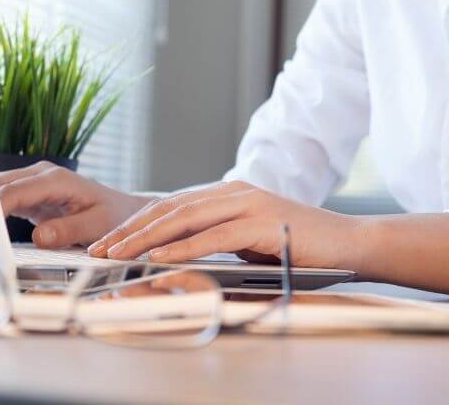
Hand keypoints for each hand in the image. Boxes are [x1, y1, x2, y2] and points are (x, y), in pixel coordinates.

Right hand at [0, 161, 149, 248]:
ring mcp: (34, 182)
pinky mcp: (30, 194)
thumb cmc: (115, 216)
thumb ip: (69, 230)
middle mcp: (42, 175)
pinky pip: (3, 198)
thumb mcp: (98, 225)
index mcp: (56, 179)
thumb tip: (40, 236)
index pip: (14, 191)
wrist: (125, 211)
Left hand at [86, 181, 364, 270]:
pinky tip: (160, 257)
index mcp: (228, 193)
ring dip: (147, 238)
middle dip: (131, 230)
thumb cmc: (300, 246)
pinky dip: (183, 248)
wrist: (348, 242)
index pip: (171, 206)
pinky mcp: (262, 222)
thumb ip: (218, 238)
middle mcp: (234, 191)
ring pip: (185, 219)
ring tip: (120, 254)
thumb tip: (178, 253)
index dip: (137, 223)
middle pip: (170, 209)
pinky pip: (214, 236)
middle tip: (101, 249)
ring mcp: (248, 204)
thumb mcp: (250, 240)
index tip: (109, 242)